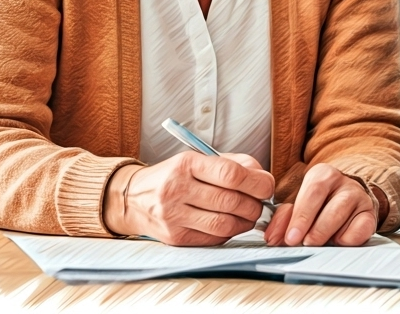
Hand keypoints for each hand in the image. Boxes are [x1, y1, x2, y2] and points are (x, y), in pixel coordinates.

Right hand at [102, 152, 274, 244]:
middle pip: (231, 202)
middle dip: (254, 205)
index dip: (256, 182)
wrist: (133, 198)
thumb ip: (233, 164)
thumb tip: (263, 178)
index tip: (266, 186)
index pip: (230, 174)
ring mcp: (173, 216)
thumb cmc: (174, 176)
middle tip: (259, 203)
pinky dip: (229, 233)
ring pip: (224, 224)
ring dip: (245, 222)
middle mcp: (176, 189)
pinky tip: (230, 224)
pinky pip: (213, 239)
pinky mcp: (175, 238)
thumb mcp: (198, 160)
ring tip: (248, 215)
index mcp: (186, 164)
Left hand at [263, 163, 379, 246]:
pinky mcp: (370, 215)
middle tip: (303, 243)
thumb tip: (273, 238)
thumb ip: (284, 220)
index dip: (301, 216)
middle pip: (330, 205)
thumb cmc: (318, 205)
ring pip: (345, 215)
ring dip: (328, 233)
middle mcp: (344, 182)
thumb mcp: (298, 206)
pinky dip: (349, 238)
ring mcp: (360, 198)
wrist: (347, 203)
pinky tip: (337, 241)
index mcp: (323, 174)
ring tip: (316, 244)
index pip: (312, 192)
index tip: (290, 237)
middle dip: (315, 228)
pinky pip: (363, 228)